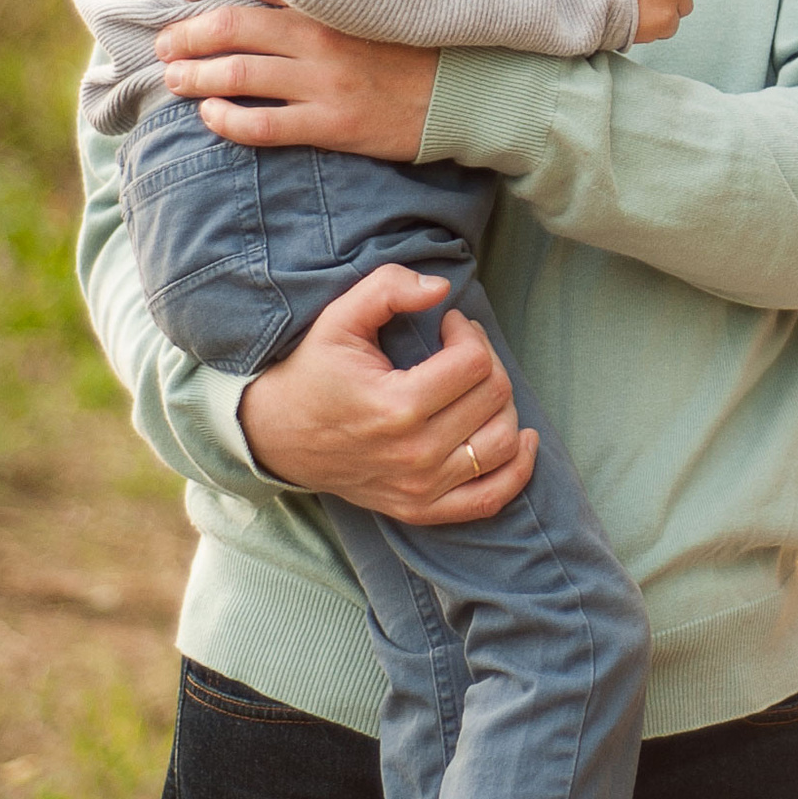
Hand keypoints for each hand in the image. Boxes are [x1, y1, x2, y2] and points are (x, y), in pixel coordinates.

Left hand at [160, 0, 437, 155]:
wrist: (472, 87)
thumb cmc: (430, 24)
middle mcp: (322, 30)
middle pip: (228, 27)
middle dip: (184, 35)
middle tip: (164, 43)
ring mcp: (326, 80)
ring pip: (237, 75)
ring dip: (193, 77)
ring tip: (174, 78)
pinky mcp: (334, 123)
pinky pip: (264, 125)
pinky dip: (227, 121)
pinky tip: (210, 116)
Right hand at [236, 263, 537, 522]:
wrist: (276, 436)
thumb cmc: (313, 372)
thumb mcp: (338, 318)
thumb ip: (388, 288)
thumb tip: (441, 289)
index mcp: (397, 406)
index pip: (474, 363)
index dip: (468, 332)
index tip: (448, 324)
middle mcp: (415, 454)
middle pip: (493, 397)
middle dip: (486, 360)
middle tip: (460, 348)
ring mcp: (421, 488)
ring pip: (502, 442)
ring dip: (503, 405)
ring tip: (477, 385)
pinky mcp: (422, 509)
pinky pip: (491, 497)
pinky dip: (518, 470)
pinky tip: (521, 437)